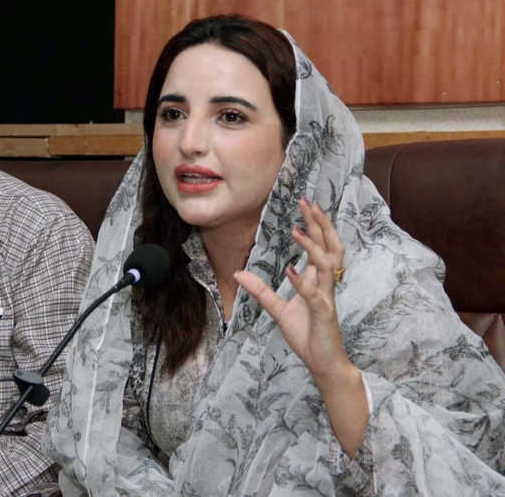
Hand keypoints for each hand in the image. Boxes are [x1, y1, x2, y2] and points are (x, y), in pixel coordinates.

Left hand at [234, 198, 351, 383]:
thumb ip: (261, 291)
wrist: (323, 364)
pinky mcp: (324, 315)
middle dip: (320, 225)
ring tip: (296, 230)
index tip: (306, 205)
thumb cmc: (307, 336)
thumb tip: (239, 274)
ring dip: (311, 247)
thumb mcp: (278, 311)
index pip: (320, 247)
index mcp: (317, 281)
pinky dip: (301, 282)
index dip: (315, 226)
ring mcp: (326, 299)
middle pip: (329, 248)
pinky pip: (313, 295)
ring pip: (326, 266)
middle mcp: (325, 285)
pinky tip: (290, 269)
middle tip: (309, 203)